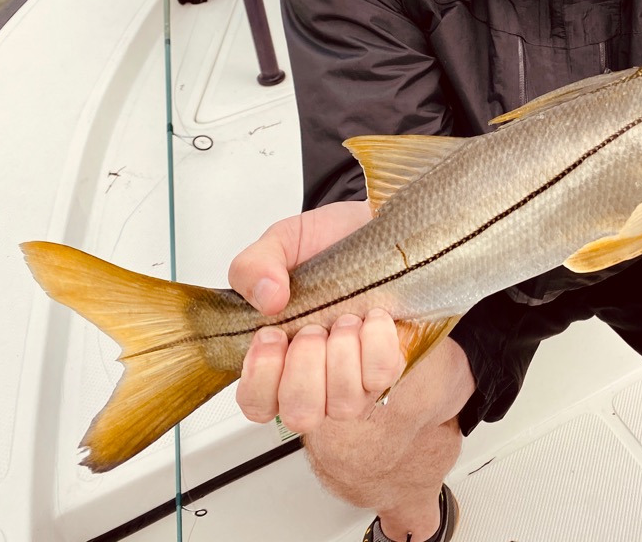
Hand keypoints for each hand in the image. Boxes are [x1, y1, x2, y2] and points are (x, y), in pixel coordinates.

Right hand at [229, 201, 406, 433]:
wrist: (373, 228)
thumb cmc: (324, 246)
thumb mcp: (280, 243)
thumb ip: (254, 266)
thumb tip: (266, 298)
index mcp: (276, 356)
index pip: (255, 404)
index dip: (261, 379)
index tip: (270, 335)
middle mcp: (314, 378)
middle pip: (301, 414)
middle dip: (305, 368)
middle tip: (312, 328)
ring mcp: (353, 378)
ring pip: (343, 405)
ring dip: (341, 356)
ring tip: (345, 318)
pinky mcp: (388, 365)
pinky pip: (381, 376)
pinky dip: (376, 344)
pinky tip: (374, 317)